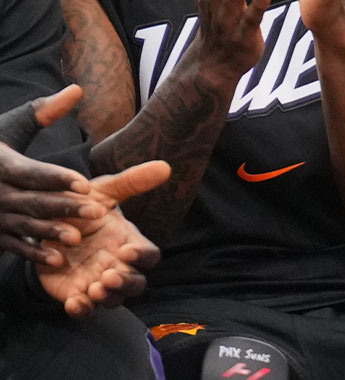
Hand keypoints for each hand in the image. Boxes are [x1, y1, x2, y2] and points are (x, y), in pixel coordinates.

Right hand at [0, 86, 101, 265]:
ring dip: (50, 233)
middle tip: (97, 213)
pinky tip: (57, 260)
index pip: (31, 172)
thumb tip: (77, 90)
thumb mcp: (8, 128)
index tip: (85, 183)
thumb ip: (43, 113)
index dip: (57, 178)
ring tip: (77, 239)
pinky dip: (33, 252)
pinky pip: (13, 244)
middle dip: (64, 208)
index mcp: (1, 164)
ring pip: (24, 224)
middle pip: (33, 201)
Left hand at [38, 158, 168, 317]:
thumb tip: (165, 166)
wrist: (45, 226)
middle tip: (109, 277)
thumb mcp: (102, 192)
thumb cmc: (81, 208)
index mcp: (128, 242)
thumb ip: (131, 182)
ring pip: (115, 300)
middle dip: (126, 283)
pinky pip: (86, 311)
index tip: (125, 251)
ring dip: (108, 297)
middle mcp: (117, 266)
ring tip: (94, 288)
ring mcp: (98, 282)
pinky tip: (74, 302)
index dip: (141, 257)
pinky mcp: (76, 295)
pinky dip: (83, 310)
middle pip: (136, 284)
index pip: (149, 255)